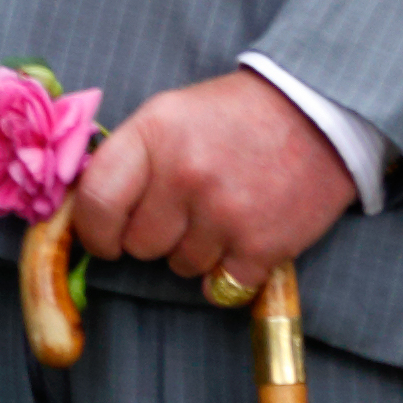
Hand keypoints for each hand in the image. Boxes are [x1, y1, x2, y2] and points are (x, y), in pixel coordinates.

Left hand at [67, 70, 356, 298]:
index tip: (103, 239)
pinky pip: (221, 287)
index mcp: (152, 135)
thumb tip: (87, 207)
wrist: (316, 116)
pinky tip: (241, 241)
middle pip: (139, 243)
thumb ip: (129, 158)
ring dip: (194, 252)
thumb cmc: (232, 117)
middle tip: (180, 212)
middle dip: (153, 236)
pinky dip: (228, 273)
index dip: (93, 231)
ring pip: (180, 266)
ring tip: (220, 214)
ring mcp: (224, 213)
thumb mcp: (168, 115)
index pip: (97, 201)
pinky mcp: (263, 245)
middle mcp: (184, 174)